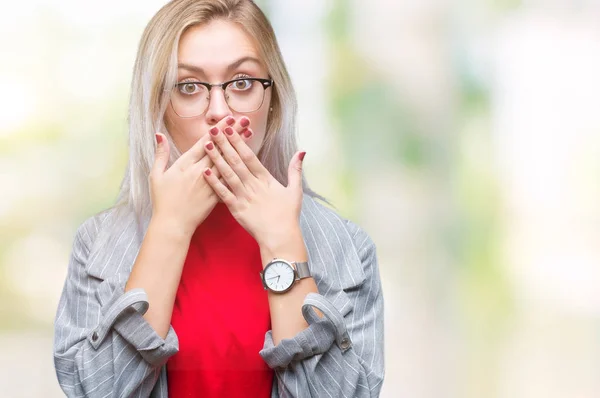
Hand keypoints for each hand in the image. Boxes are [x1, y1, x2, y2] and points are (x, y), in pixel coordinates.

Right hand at [149, 117, 251, 236]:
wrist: (173, 225)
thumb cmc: (163, 200)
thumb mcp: (156, 175)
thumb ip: (160, 154)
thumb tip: (159, 135)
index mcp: (185, 164)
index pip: (205, 142)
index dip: (218, 129)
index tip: (228, 118)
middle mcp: (199, 171)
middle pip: (219, 148)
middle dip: (232, 133)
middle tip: (245, 120)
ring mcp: (209, 183)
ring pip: (227, 161)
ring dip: (239, 147)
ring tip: (249, 135)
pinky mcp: (216, 195)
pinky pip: (229, 180)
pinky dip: (238, 168)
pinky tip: (247, 160)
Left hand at [201, 122, 305, 248]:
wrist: (280, 237)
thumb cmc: (288, 215)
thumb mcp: (295, 190)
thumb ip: (295, 170)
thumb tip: (302, 152)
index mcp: (265, 179)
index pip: (250, 156)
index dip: (239, 141)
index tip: (230, 128)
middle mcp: (253, 185)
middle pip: (236, 161)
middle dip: (224, 144)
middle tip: (214, 129)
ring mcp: (243, 197)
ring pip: (227, 174)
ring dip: (216, 159)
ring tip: (207, 144)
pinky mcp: (236, 209)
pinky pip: (223, 194)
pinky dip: (214, 183)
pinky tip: (205, 172)